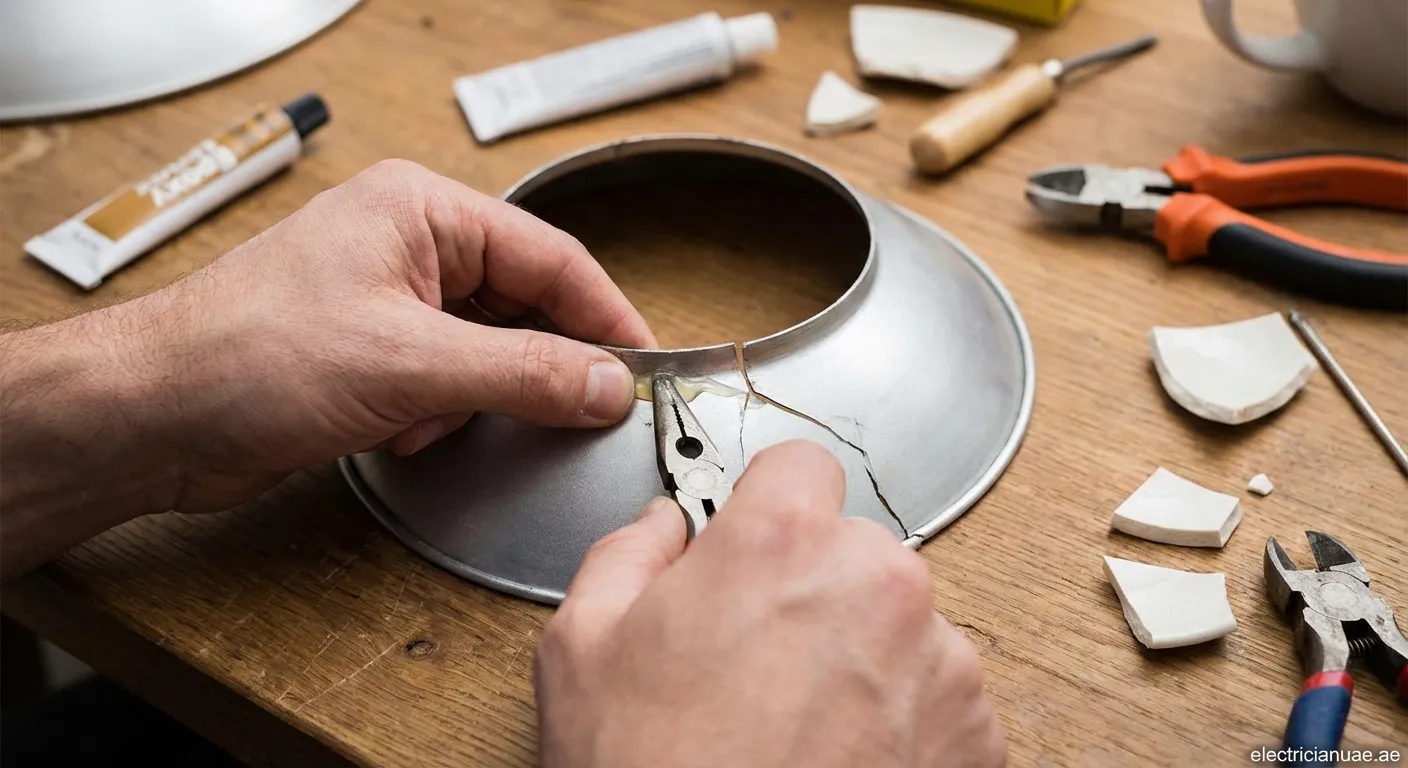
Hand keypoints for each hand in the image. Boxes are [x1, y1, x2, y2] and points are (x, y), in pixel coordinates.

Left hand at [1, 160, 653, 575]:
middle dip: (532, 365)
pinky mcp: (372, 356)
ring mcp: (390, 302)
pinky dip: (436, 416)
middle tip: (576, 410)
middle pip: (524, 304)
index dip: (606, 315)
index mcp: (421, 210)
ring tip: (424, 414)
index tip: (645, 366)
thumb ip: (525, 372)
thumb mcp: (412, 365)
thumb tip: (607, 383)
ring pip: (488, 352)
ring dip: (473, 398)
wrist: (154, 418)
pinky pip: (447, 386)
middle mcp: (409, 247)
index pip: (551, 257)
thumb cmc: (247, 355)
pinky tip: (394, 428)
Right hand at [534, 440, 1005, 767]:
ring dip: (860, 652)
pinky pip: (938, 691)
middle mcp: (875, 584)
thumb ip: (625, 554)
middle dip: (811, 585)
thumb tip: (660, 526)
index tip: (756, 538)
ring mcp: (939, 658)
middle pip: (853, 546)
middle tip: (756, 654)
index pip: (802, 463)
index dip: (769, 501)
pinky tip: (838, 755)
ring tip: (795, 721)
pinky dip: (902, 716)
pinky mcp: (975, 730)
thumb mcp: (582, 652)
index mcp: (781, 543)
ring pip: (899, 619)